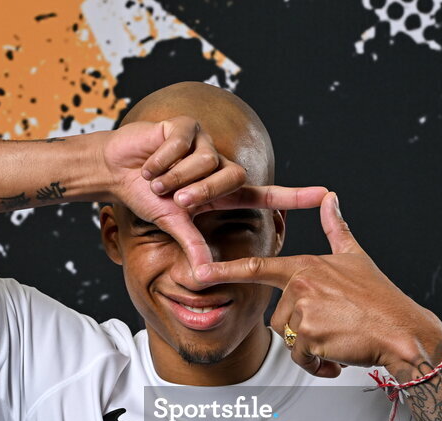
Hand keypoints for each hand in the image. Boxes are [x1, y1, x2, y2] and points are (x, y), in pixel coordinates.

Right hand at [102, 116, 328, 268]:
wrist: (115, 170)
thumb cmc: (146, 196)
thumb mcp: (171, 223)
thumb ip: (192, 244)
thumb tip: (204, 274)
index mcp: (221, 192)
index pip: (265, 194)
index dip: (296, 196)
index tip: (326, 196)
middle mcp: (218, 165)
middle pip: (232, 178)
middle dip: (201, 191)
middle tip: (176, 198)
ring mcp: (204, 143)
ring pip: (203, 162)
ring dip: (174, 176)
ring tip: (154, 179)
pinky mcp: (186, 125)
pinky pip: (181, 145)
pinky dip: (160, 159)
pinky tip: (149, 163)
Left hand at [194, 192, 441, 377]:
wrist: (402, 330)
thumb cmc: (380, 298)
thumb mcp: (356, 257)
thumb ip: (336, 229)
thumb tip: (331, 199)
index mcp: (305, 267)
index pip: (257, 268)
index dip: (225, 271)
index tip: (199, 271)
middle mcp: (301, 286)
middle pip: (278, 320)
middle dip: (301, 332)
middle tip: (332, 330)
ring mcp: (304, 310)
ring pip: (289, 340)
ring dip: (311, 349)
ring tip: (338, 341)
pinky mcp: (310, 335)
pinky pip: (302, 358)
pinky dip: (319, 364)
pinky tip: (339, 356)